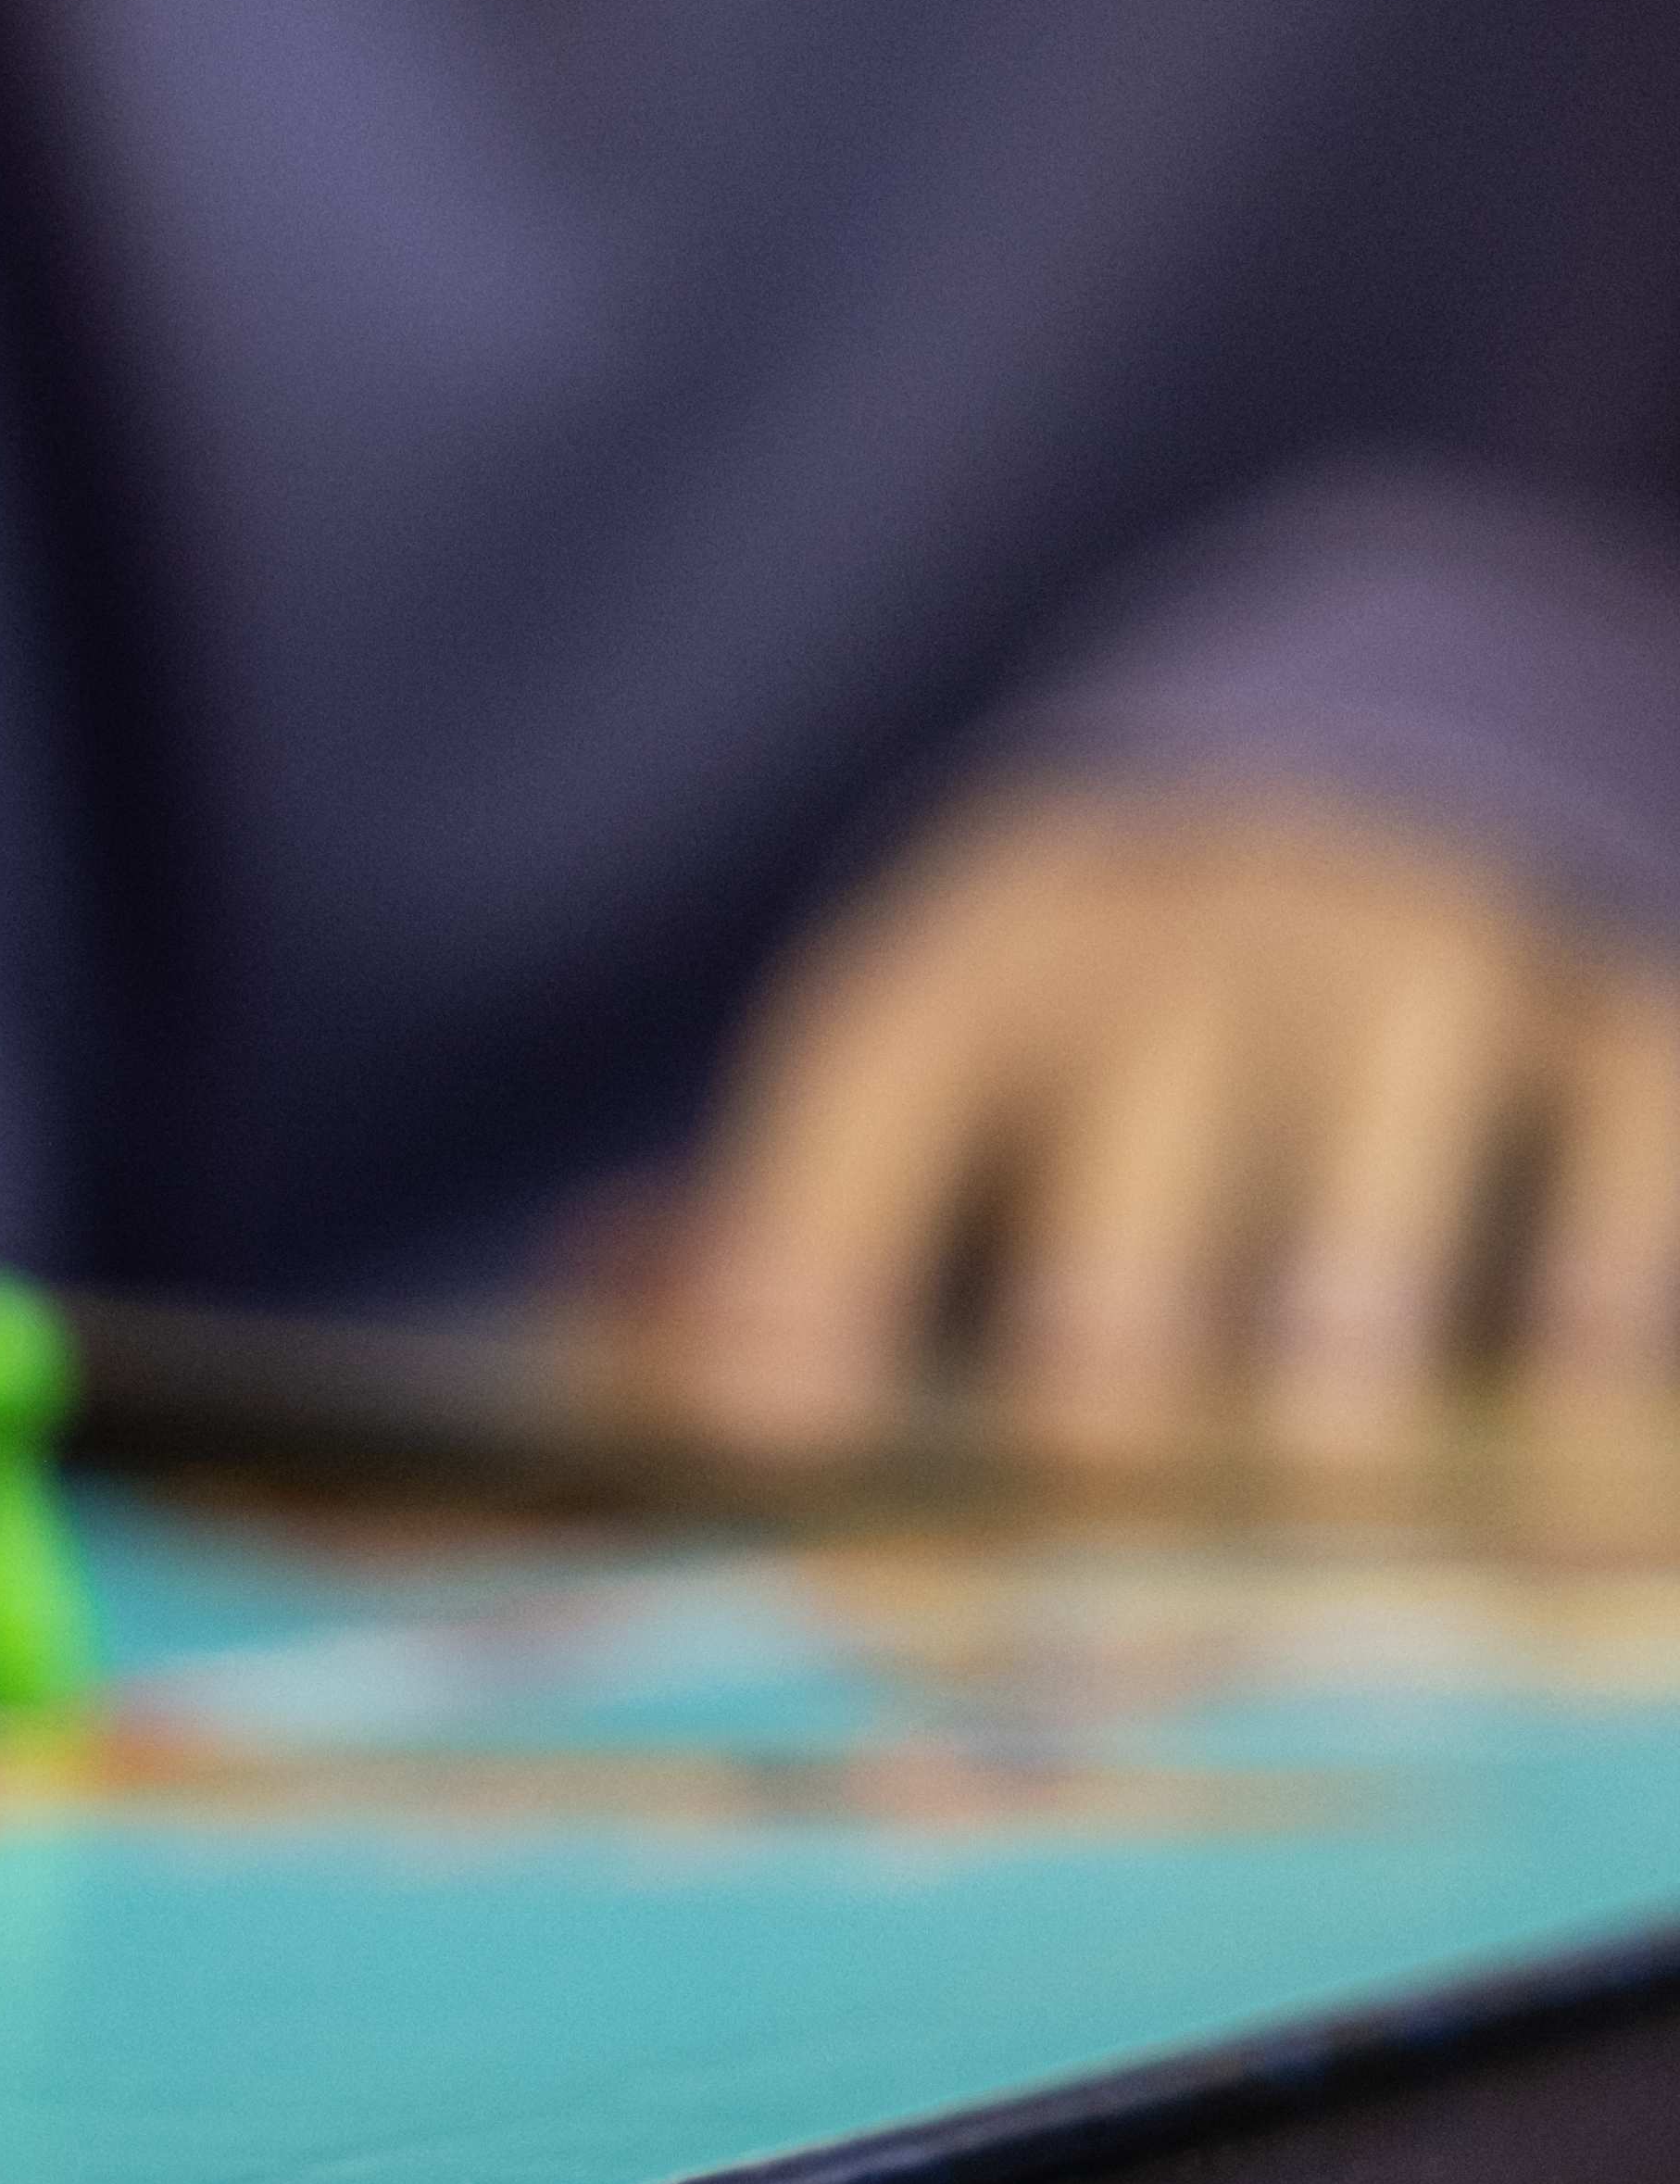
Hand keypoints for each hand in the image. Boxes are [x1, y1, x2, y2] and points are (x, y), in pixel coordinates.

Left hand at [654, 784, 1679, 1467]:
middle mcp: (1202, 910)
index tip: (767, 1414)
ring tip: (1326, 1439)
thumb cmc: (1105, 1001)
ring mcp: (1421, 928)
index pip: (879, 1057)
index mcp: (996, 932)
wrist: (1392, 744)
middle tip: (1092, 1437)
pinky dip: (1611, 1251)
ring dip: (1356, 1260)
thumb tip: (605, 1346)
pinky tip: (1579, 1401)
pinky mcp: (1615, 972)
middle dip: (1115, 1261)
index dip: (813, 1227)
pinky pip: (1631, 1096)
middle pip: (1145, 1066)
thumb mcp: (939, 1049)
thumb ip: (778, 1209)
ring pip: (1391, 1073)